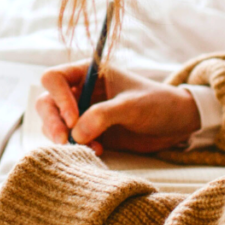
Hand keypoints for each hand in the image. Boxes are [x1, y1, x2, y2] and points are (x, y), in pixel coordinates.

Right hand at [36, 63, 201, 154]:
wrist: (176, 123)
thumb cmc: (157, 103)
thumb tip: (75, 132)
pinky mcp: (89, 132)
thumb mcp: (133, 106)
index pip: (54, 78)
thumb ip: (104, 115)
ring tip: (90, 147)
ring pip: (54, 123)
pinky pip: (69, 140)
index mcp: (88, 73)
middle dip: (52, 122)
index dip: (58, 98)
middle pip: (47, 102)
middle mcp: (81, 91)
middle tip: (64, 141)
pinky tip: (98, 151)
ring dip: (63, 138)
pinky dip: (76, 148)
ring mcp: (83, 112)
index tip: (73, 119)